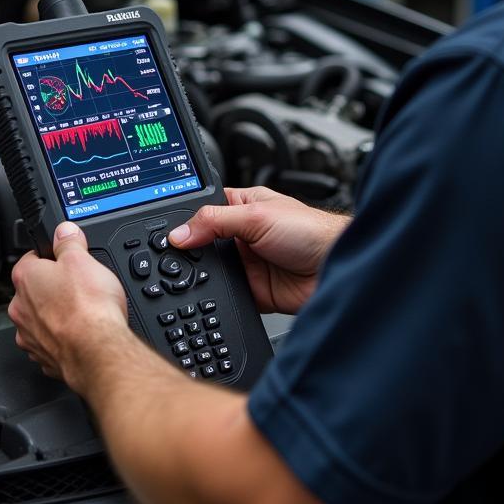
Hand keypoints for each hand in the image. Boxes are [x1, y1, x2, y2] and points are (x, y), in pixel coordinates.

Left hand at [8, 222, 128, 391]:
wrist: (97, 349)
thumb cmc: (88, 307)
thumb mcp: (83, 259)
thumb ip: (70, 242)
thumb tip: (64, 231)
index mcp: (26, 278)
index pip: (31, 257)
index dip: (51, 256)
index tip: (64, 258)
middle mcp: (20, 308)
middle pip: (35, 290)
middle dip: (54, 287)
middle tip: (79, 286)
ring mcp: (29, 335)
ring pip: (40, 318)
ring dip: (56, 314)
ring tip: (82, 311)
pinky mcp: (43, 358)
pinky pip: (50, 342)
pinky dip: (63, 337)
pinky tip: (80, 332)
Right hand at [168, 187, 348, 314]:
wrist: (336, 268)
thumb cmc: (312, 230)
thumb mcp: (257, 216)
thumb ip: (215, 221)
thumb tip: (180, 233)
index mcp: (243, 206)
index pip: (204, 209)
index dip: (186, 219)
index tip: (167, 232)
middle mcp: (243, 234)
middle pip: (204, 243)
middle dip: (191, 251)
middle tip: (175, 257)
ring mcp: (247, 263)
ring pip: (211, 271)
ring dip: (204, 275)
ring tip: (192, 275)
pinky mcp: (252, 290)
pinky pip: (226, 294)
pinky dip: (217, 296)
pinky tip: (213, 293)